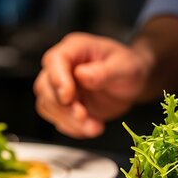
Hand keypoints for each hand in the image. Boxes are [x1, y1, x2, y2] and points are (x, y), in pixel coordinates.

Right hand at [33, 32, 150, 137]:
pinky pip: (58, 119)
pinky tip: (91, 128)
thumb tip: (82, 75)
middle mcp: (63, 67)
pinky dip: (73, 128)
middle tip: (84, 117)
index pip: (55, 60)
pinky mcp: (65, 106)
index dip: (58, 80)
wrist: (131, 83)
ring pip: (48, 106)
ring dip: (68, 121)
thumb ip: (104, 71)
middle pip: (45, 86)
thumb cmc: (128, 67)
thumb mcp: (124, 66)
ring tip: (95, 127)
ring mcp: (61, 87)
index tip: (68, 97)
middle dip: (63, 107)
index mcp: (75, 48)